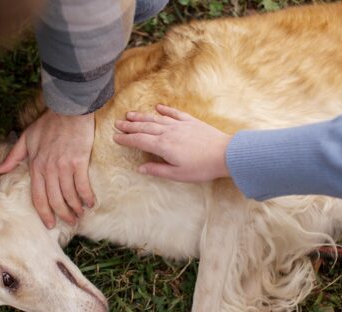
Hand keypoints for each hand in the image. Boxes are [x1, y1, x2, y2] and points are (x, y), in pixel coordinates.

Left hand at [0, 110, 94, 227]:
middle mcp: (49, 170)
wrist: (69, 109)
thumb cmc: (49, 123)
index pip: (38, 197)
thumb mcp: (26, 138)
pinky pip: (82, 185)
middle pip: (55, 200)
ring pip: (69, 195)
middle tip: (70, 222)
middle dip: (62, 214)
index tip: (50, 224)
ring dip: (75, 208)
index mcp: (36, 166)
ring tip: (80, 214)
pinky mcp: (79, 162)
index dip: (44, 213)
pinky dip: (87, 197)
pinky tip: (91, 203)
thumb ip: (13, 156)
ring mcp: (64, 167)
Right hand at [113, 104, 230, 181]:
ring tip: (130, 114)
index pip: (139, 141)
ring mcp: (179, 125)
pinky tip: (158, 107)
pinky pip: (174, 114)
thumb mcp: (178, 175)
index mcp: (163, 146)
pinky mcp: (191, 122)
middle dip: (129, 126)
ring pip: (156, 119)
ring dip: (142, 116)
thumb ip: (157, 170)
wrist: (225, 154)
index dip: (126, 139)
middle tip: (117, 123)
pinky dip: (164, 110)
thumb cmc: (202, 168)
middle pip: (144, 127)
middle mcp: (168, 133)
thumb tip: (140, 168)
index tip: (115, 137)